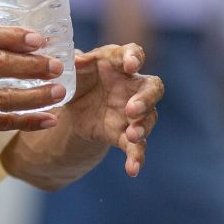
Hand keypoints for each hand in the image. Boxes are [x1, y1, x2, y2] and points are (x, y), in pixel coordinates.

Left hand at [63, 43, 162, 176]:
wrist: (73, 109)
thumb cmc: (77, 80)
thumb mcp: (71, 72)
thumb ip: (73, 64)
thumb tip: (74, 59)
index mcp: (116, 62)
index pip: (133, 53)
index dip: (135, 57)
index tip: (132, 65)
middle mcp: (131, 85)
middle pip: (152, 88)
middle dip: (146, 98)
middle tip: (133, 108)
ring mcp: (132, 111)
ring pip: (149, 118)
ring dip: (143, 127)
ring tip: (133, 135)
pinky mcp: (126, 134)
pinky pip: (137, 147)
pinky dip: (136, 158)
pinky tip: (132, 170)